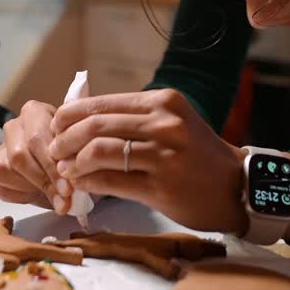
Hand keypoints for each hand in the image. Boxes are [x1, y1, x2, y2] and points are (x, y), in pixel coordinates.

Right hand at [0, 100, 71, 213]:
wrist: (65, 164)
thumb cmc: (72, 151)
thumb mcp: (78, 146)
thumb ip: (75, 154)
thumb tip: (72, 176)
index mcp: (34, 112)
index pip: (36, 139)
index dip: (52, 166)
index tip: (68, 187)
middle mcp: (14, 127)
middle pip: (19, 155)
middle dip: (44, 179)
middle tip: (64, 197)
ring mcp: (1, 149)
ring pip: (6, 170)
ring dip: (34, 189)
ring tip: (58, 199)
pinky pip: (2, 188)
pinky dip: (22, 197)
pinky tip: (41, 195)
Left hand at [49, 88, 247, 233]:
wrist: (236, 186)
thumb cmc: (198, 155)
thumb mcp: (172, 123)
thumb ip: (133, 119)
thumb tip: (81, 121)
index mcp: (163, 102)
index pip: (103, 103)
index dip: (72, 115)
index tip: (57, 125)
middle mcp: (164, 124)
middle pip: (96, 125)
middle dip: (65, 138)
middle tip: (54, 149)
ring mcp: (163, 155)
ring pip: (99, 152)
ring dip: (73, 162)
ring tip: (65, 169)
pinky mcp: (161, 186)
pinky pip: (111, 181)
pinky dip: (89, 182)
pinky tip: (82, 184)